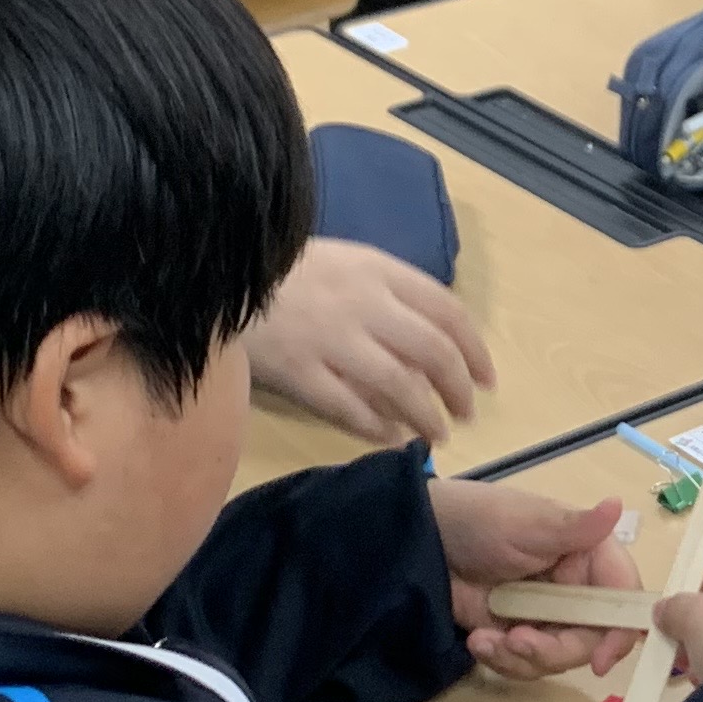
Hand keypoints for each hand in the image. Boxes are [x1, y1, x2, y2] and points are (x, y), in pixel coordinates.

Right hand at [245, 238, 495, 445]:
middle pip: (433, 352)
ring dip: (426, 417)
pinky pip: (349, 409)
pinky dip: (377, 429)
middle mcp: (362, 304)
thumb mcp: (344, 263)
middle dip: (458, 389)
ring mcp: (329, 339)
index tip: (487, 380)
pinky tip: (390, 438)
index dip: (476, 351)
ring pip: (398, 386)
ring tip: (435, 434)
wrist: (216, 270)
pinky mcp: (296, 372)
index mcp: (377, 270)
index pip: (448, 311)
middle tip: (465, 413)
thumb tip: (431, 345)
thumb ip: (387, 295)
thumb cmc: (283, 267)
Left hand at [431, 482, 641, 680]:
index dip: (619, 633)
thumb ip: (574, 528)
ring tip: (484, 639)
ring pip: (556, 659)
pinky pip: (525, 664)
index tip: (600, 661)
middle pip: (590, 640)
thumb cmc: (479, 520)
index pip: (622, 600)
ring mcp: (546, 616)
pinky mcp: (517, 635)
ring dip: (520, 658)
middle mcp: (576, 590)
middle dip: (553, 651)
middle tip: (516, 642)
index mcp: (589, 558)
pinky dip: (502, 660)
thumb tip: (618, 502)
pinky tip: (477, 641)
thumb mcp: (526, 524)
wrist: (422, 541)